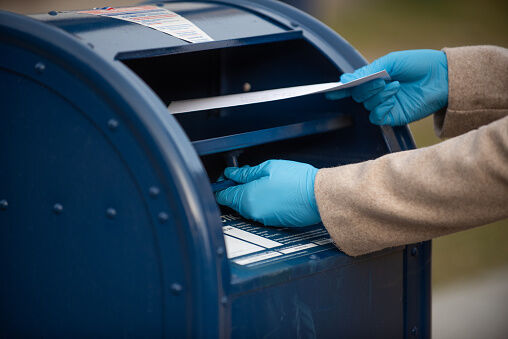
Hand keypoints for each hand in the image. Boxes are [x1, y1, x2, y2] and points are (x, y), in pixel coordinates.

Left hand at [215, 160, 319, 226]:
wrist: (318, 196)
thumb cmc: (296, 181)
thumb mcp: (267, 168)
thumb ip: (246, 173)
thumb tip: (232, 174)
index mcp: (247, 198)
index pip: (224, 195)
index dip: (222, 185)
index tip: (225, 178)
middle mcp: (253, 212)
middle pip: (235, 202)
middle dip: (237, 189)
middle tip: (247, 175)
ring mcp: (263, 219)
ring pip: (248, 207)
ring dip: (250, 195)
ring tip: (264, 182)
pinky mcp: (274, 222)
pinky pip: (260, 211)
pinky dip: (261, 202)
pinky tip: (272, 192)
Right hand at [326, 49, 447, 125]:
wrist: (442, 78)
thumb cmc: (418, 65)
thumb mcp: (391, 62)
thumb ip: (368, 71)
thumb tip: (345, 78)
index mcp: (375, 79)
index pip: (352, 86)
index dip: (340, 90)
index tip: (330, 91)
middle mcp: (377, 94)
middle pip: (358, 96)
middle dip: (366, 87)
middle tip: (380, 80)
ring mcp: (385, 106)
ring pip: (367, 105)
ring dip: (378, 95)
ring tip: (395, 86)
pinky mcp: (392, 117)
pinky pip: (376, 116)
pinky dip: (381, 107)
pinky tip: (393, 98)